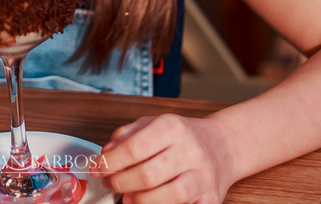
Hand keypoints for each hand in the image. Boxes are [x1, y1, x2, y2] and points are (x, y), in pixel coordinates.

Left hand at [94, 113, 235, 203]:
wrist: (223, 145)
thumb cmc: (183, 136)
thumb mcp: (153, 123)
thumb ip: (126, 135)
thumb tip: (106, 153)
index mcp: (172, 127)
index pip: (134, 147)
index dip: (110, 162)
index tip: (97, 168)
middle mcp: (190, 150)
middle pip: (148, 175)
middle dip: (121, 183)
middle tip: (110, 183)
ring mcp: (203, 176)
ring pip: (168, 196)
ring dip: (140, 201)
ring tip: (128, 197)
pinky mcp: (211, 197)